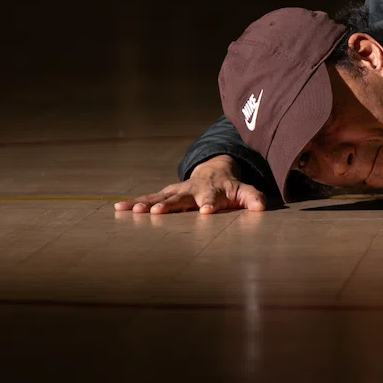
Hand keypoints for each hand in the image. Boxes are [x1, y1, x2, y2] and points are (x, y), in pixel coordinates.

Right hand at [115, 157, 266, 213]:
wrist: (214, 171)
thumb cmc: (230, 188)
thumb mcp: (244, 192)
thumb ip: (253, 199)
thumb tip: (262, 208)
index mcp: (212, 191)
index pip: (212, 199)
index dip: (209, 205)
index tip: (206, 212)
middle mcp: (192, 190)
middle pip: (180, 198)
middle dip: (169, 204)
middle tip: (157, 211)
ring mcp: (177, 191)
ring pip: (160, 196)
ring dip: (147, 203)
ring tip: (134, 210)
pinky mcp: (166, 193)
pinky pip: (149, 197)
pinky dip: (135, 202)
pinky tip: (120, 208)